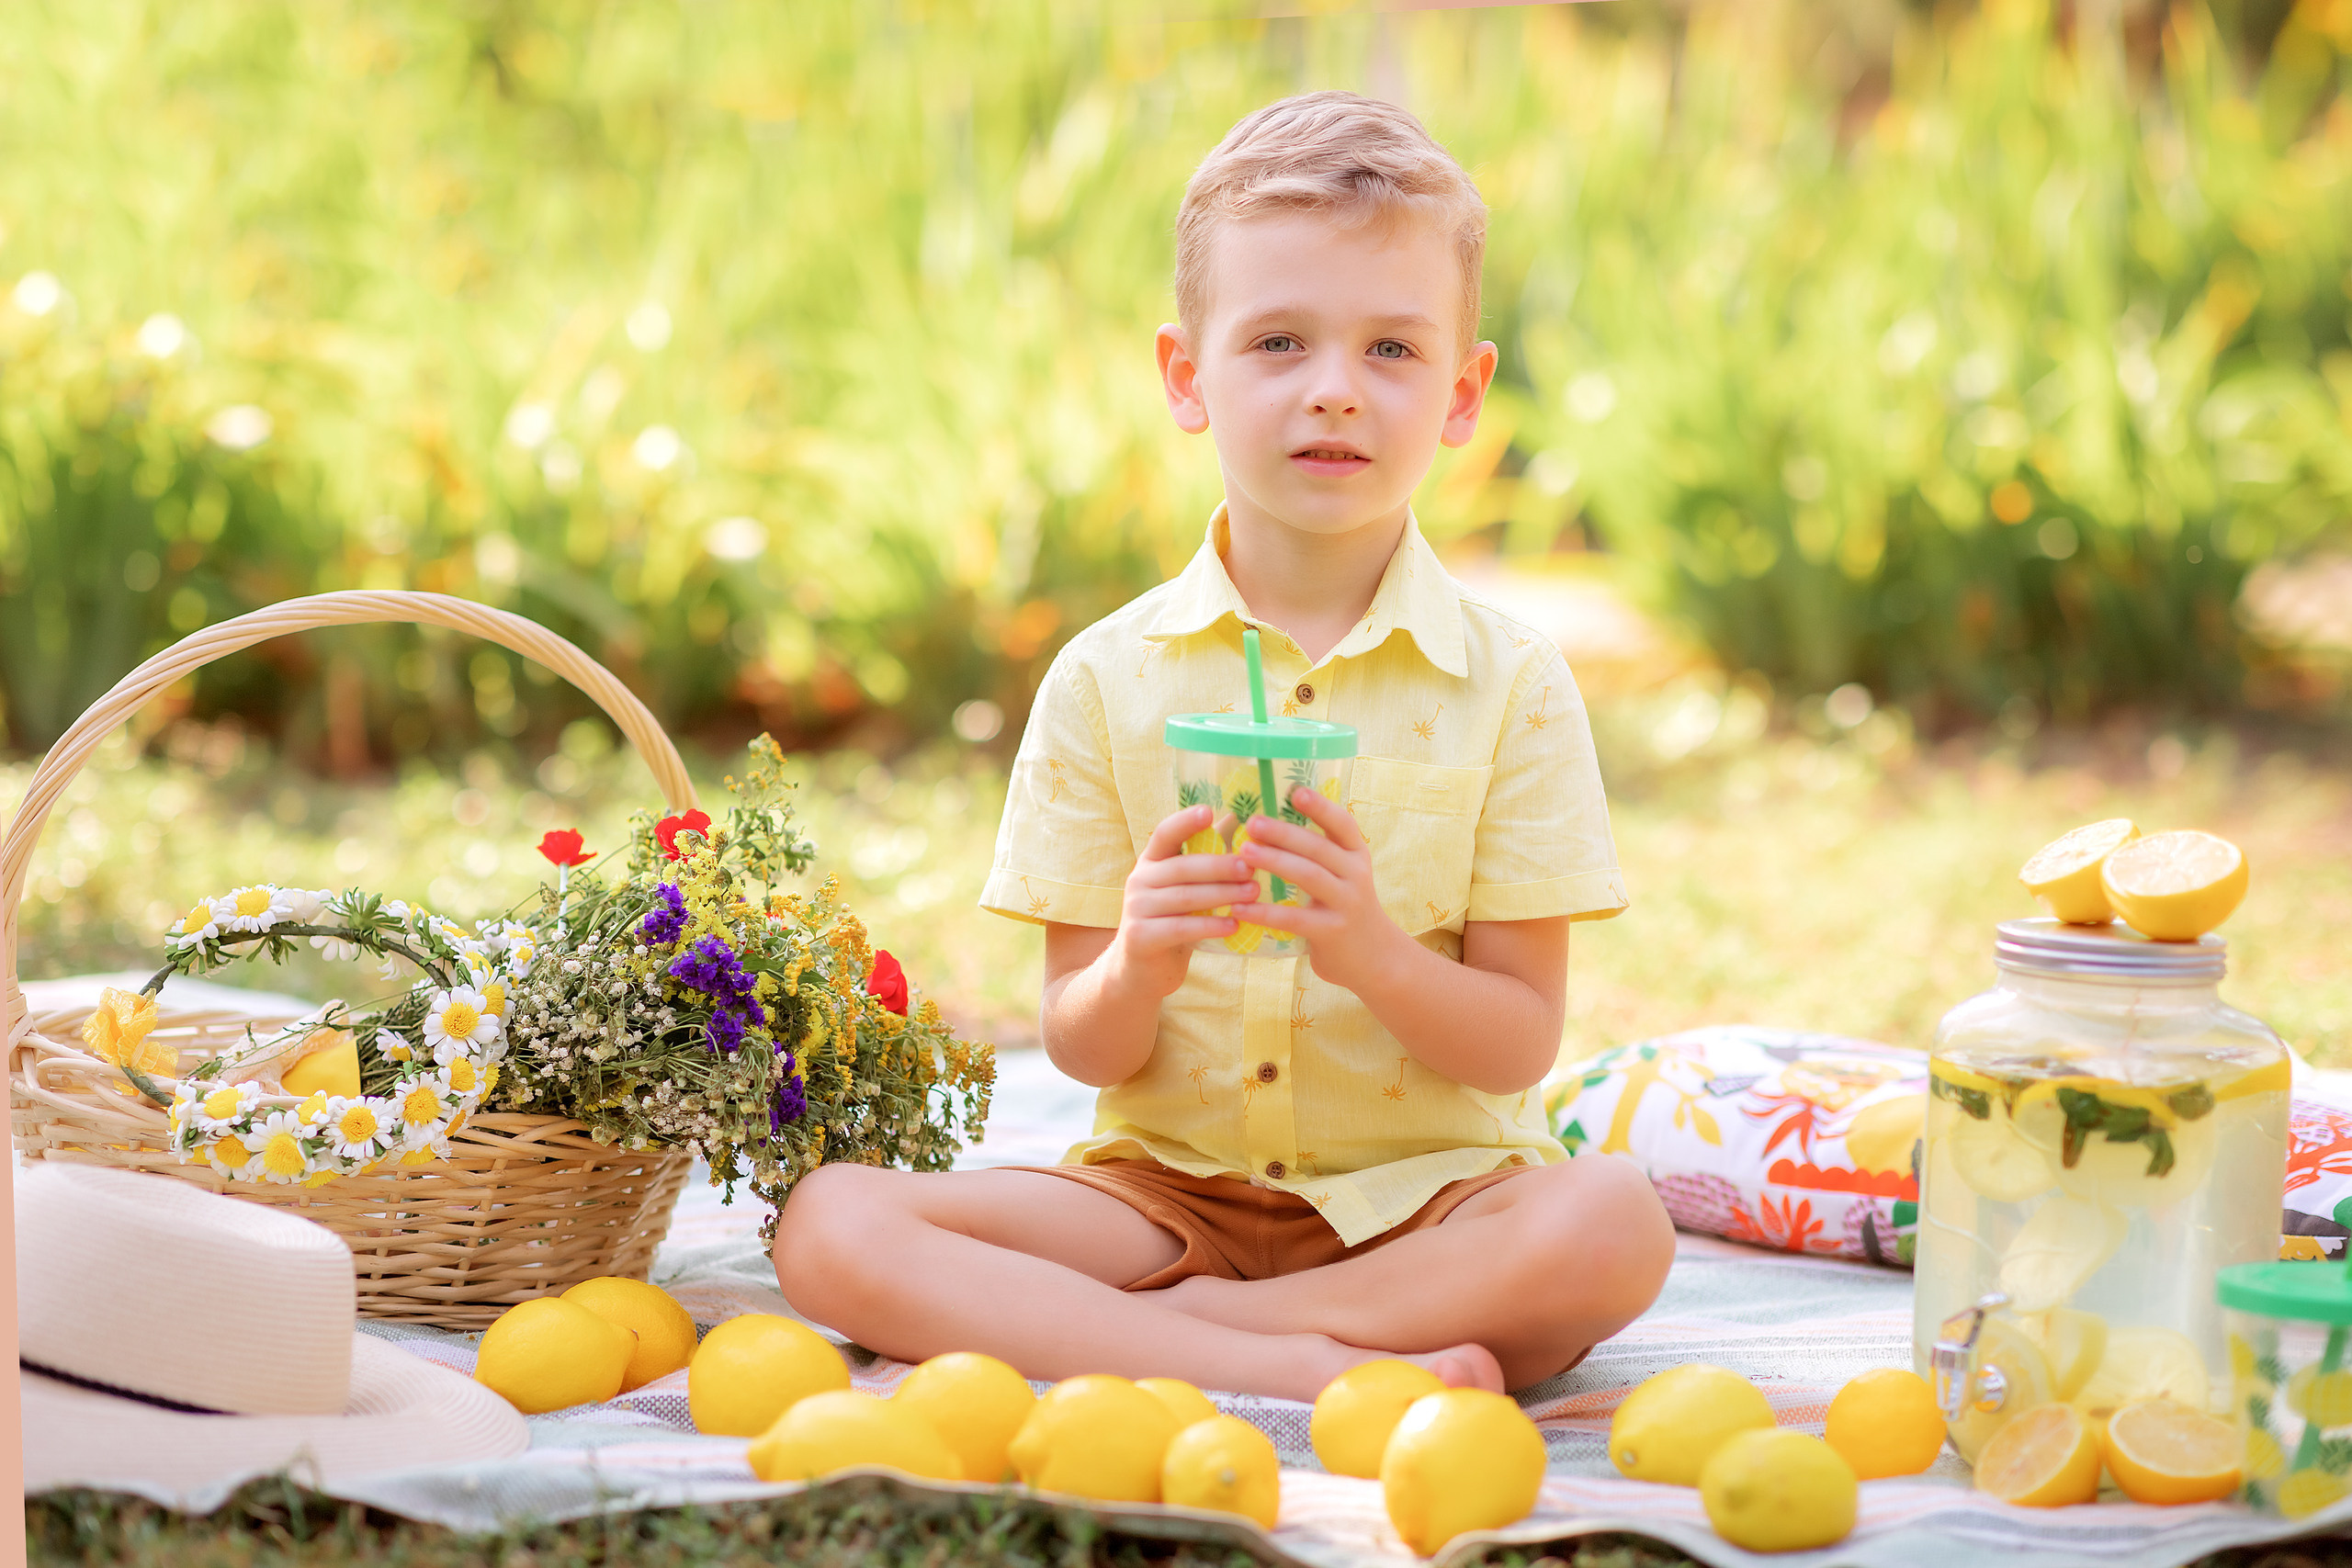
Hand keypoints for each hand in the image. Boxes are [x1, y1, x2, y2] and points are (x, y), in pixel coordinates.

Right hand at [1109, 804, 1259, 998]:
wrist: (1140, 970)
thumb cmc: (1172, 921)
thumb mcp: (1183, 888)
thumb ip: (1204, 859)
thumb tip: (1237, 819)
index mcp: (1150, 862)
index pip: (1164, 834)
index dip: (1184, 822)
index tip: (1208, 811)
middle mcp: (1139, 880)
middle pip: (1182, 867)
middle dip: (1219, 866)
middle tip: (1251, 867)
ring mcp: (1136, 909)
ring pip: (1185, 897)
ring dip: (1222, 894)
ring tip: (1253, 893)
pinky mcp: (1140, 937)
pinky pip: (1181, 928)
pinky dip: (1210, 925)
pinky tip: (1234, 925)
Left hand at [1230, 786, 1404, 992]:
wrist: (1374, 957)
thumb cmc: (1346, 907)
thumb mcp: (1344, 874)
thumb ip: (1318, 853)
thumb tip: (1270, 822)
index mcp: (1356, 854)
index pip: (1342, 824)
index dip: (1320, 806)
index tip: (1294, 791)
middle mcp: (1356, 874)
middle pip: (1319, 848)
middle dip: (1284, 833)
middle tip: (1252, 823)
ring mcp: (1346, 903)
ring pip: (1309, 876)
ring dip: (1274, 862)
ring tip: (1244, 852)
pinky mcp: (1331, 932)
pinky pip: (1294, 919)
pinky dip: (1264, 913)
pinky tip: (1239, 909)